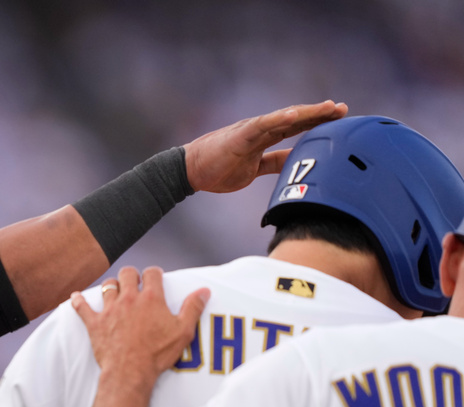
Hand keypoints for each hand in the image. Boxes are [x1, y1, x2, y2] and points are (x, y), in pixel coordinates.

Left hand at [71, 267, 208, 387]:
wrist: (130, 371)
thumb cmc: (158, 353)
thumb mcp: (183, 331)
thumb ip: (193, 308)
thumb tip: (204, 290)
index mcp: (151, 298)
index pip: (152, 273)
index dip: (154, 273)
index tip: (155, 277)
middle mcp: (129, 299)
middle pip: (127, 273)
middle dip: (131, 275)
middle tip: (134, 282)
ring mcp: (110, 310)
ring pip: (107, 286)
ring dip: (111, 286)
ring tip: (115, 290)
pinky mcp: (95, 323)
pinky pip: (82, 307)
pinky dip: (78, 302)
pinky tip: (75, 297)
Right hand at [183, 100, 348, 192]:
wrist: (190, 171)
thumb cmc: (217, 169)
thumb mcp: (252, 169)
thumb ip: (273, 163)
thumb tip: (294, 165)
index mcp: (263, 138)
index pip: (295, 128)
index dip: (317, 123)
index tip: (341, 121)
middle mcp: (260, 130)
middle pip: (296, 119)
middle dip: (321, 114)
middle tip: (345, 110)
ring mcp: (251, 130)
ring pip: (284, 118)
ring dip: (307, 112)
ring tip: (329, 108)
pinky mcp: (240, 135)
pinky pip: (262, 125)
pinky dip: (279, 118)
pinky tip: (295, 114)